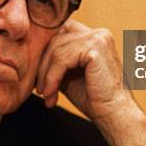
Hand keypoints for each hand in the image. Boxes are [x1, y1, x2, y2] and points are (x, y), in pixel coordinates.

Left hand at [36, 20, 145, 145]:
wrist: (114, 114)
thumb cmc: (93, 97)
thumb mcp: (69, 74)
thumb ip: (56, 61)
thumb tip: (31, 55)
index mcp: (94, 36)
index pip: (60, 32)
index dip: (45, 51)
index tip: (38, 77)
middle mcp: (98, 33)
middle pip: (56, 38)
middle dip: (42, 64)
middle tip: (38, 89)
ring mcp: (98, 38)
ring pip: (56, 48)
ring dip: (45, 74)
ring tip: (46, 94)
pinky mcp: (95, 48)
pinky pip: (62, 58)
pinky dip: (52, 76)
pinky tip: (51, 92)